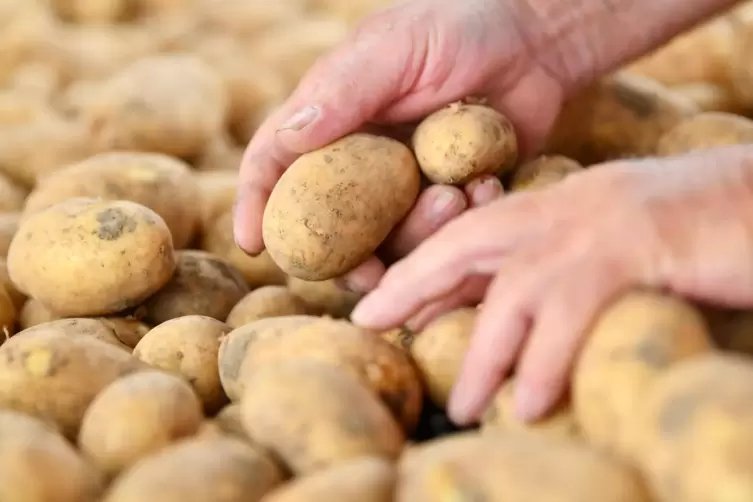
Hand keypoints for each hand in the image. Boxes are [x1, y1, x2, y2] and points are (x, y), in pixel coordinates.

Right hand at [233, 0, 567, 290]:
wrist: (534, 40)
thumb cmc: (457, 25)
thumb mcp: (395, 49)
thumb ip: (344, 91)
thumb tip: (290, 137)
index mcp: (331, 121)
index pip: (276, 165)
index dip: (257, 204)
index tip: (252, 244)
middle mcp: (361, 161)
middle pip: (329, 226)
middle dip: (346, 255)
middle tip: (370, 270)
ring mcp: (405, 186)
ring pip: (388, 242)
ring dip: (417, 234)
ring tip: (456, 196)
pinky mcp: (449, 199)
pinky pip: (441, 237)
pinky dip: (459, 226)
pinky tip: (485, 189)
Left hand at [350, 145, 752, 424]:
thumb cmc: (687, 229)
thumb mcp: (605, 243)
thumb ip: (552, 269)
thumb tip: (504, 318)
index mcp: (556, 204)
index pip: (470, 233)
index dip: (421, 268)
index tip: (381, 303)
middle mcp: (566, 208)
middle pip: (468, 242)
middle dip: (415, 283)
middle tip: (373, 324)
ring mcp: (597, 227)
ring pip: (515, 291)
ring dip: (483, 353)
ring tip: (462, 406)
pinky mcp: (636, 250)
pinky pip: (572, 314)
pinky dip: (547, 364)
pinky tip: (530, 404)